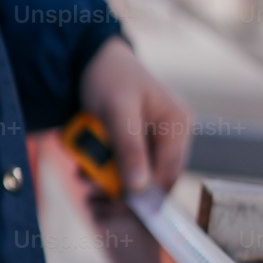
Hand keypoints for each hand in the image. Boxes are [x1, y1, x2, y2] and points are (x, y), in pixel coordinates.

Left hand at [78, 36, 193, 193]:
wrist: (90, 59)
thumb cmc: (109, 77)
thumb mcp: (117, 111)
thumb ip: (129, 149)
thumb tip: (139, 189)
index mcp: (178, 123)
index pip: (168, 172)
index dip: (143, 192)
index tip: (113, 203)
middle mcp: (174, 133)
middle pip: (154, 178)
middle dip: (121, 187)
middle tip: (91, 192)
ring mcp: (158, 138)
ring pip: (138, 175)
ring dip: (110, 180)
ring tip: (84, 174)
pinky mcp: (141, 142)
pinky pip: (128, 165)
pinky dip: (107, 169)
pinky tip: (88, 166)